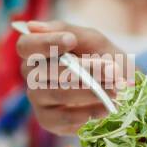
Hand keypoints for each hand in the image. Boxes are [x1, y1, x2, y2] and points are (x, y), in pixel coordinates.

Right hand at [15, 20, 132, 133]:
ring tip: (115, 89)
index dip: (45, 43)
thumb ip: (70, 32)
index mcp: (37, 50)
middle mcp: (32, 74)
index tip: (71, 40)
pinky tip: (106, 108)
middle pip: (43, 71)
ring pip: (56, 93)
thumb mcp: (93, 40)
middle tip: (111, 70)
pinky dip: (88, 112)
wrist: (120, 88)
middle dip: (81, 70)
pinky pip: (63, 118)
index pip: (26, 46)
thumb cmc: (102, 59)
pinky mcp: (48, 120)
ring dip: (89, 91)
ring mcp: (37, 99)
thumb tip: (33, 26)